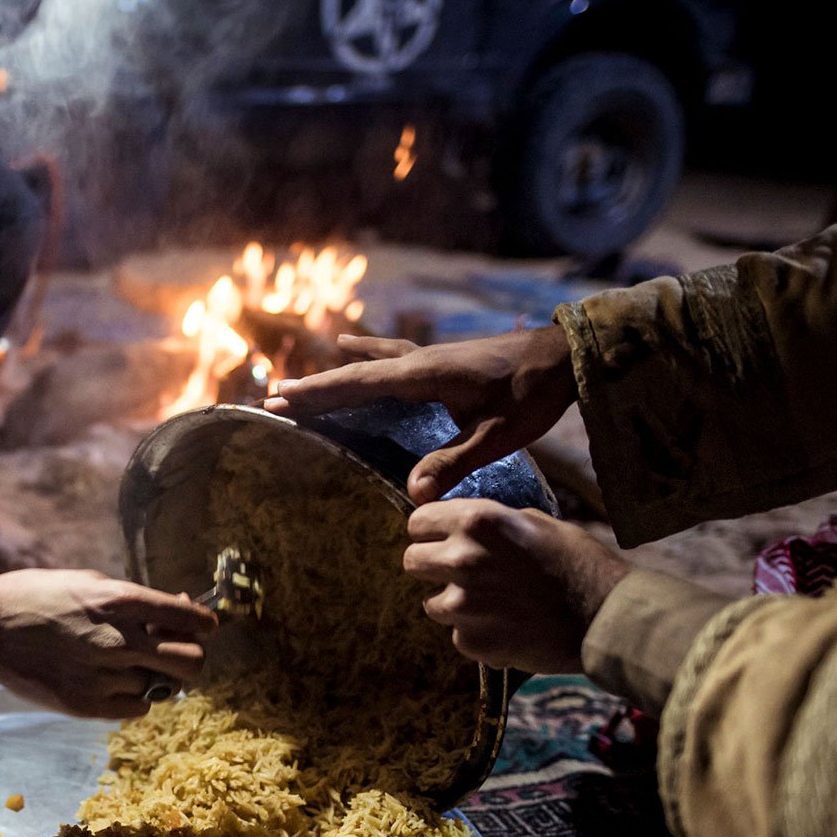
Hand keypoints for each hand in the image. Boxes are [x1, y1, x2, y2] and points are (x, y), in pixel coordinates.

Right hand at [0, 570, 216, 717]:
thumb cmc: (34, 596)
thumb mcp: (88, 583)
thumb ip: (134, 600)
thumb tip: (177, 612)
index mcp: (120, 601)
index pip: (193, 620)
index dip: (204, 625)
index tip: (202, 628)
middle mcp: (118, 640)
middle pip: (191, 662)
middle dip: (189, 656)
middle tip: (172, 652)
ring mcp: (103, 677)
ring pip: (161, 687)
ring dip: (151, 676)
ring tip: (122, 664)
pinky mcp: (87, 706)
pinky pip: (137, 709)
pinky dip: (132, 697)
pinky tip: (110, 682)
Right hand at [263, 326, 577, 504]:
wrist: (565, 356)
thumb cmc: (533, 394)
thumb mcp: (496, 435)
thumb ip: (454, 462)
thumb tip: (412, 493)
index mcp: (424, 375)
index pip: (359, 384)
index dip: (318, 395)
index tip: (281, 401)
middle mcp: (418, 361)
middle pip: (354, 374)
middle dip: (313, 389)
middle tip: (271, 398)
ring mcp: (427, 358)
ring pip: (367, 364)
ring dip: (331, 375)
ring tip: (296, 381)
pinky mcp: (438, 360)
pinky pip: (387, 355)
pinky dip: (363, 352)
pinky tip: (349, 343)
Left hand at [403, 500, 630, 671]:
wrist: (607, 618)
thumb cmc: (579, 563)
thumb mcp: (534, 523)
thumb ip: (489, 523)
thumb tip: (457, 524)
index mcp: (478, 522)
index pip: (417, 522)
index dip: (430, 531)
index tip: (440, 539)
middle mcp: (463, 560)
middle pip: (412, 562)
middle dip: (432, 566)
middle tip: (460, 573)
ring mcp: (464, 605)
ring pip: (431, 603)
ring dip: (453, 603)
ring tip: (493, 603)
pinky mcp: (472, 642)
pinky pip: (458, 635)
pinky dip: (475, 633)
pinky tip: (508, 626)